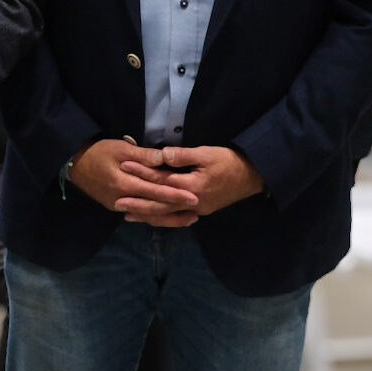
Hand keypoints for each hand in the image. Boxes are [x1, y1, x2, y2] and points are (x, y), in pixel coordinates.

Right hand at [67, 139, 199, 224]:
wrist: (74, 163)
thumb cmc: (98, 151)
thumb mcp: (120, 148)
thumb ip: (143, 156)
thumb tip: (164, 159)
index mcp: (125, 183)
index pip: (155, 191)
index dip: (175, 195)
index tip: (194, 197)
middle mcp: (123, 199)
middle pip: (154, 209)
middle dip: (177, 211)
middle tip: (197, 211)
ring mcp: (118, 206)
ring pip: (147, 216)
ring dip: (168, 219)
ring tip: (188, 219)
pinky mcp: (116, 206)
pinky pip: (139, 214)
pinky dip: (154, 217)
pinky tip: (166, 217)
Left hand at [121, 145, 264, 217]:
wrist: (254, 176)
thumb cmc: (230, 161)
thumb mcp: (206, 153)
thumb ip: (182, 155)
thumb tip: (160, 155)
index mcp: (193, 186)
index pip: (161, 181)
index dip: (142, 173)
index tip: (124, 166)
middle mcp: (193, 202)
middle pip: (161, 205)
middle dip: (139, 204)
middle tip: (117, 203)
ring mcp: (198, 209)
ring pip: (168, 215)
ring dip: (148, 215)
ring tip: (128, 215)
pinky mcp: (202, 209)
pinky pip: (177, 216)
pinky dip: (163, 217)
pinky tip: (152, 217)